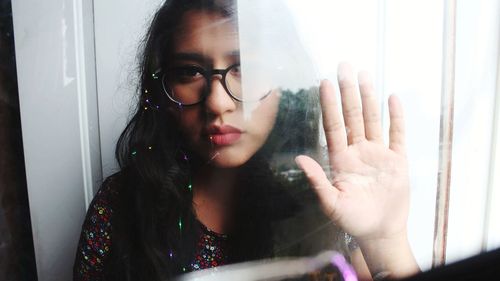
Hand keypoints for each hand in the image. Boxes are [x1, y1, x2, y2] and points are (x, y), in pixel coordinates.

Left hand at [295, 63, 409, 240]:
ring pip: (372, 119)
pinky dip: (396, 117)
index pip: (334, 125)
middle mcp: (358, 151)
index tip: (324, 82)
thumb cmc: (353, 220)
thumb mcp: (331, 204)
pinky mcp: (397, 160)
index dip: (329, 104)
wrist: (380, 231)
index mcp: (340, 159)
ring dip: (369, 97)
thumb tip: (299, 157)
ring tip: (364, 74)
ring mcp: (378, 153)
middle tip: (344, 65)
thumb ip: (317, 181)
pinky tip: (392, 98)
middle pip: (352, 116)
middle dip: (348, 91)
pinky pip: (397, 134)